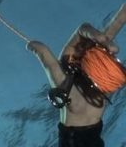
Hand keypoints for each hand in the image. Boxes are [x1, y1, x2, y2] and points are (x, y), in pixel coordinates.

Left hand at [28, 4, 125, 125]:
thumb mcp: (56, 76)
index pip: (83, 32)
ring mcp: (95, 61)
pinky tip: (119, 43)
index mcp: (70, 53)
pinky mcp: (105, 69)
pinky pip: (112, 56)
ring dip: (111, 45)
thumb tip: (29, 44)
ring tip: (114, 52)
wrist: (82, 114)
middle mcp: (83, 54)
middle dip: (105, 38)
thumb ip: (46, 59)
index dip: (93, 32)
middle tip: (112, 49)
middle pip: (96, 36)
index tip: (101, 41)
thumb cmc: (67, 97)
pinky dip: (115, 48)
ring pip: (107, 44)